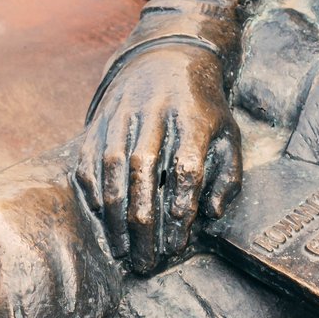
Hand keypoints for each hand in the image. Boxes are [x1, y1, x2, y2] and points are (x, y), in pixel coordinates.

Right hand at [83, 43, 241, 274]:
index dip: (181, 206)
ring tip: (121, 249)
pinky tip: (101, 217)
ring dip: (114, 213)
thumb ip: (228, 177)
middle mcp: (154, 112)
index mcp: (192, 117)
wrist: (166, 56)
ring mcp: (122, 114)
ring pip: (112, 166)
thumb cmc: (203, 108)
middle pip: (143, 169)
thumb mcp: (229, 135)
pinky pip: (89, 159)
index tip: (177, 241)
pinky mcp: (99, 120)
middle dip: (143, 221)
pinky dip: (93, 191)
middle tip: (145, 261)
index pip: (185, 166)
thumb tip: (210, 214)